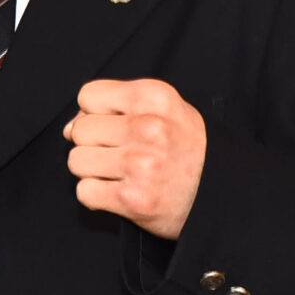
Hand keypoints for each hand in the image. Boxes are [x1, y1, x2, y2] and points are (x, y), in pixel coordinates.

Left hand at [63, 79, 205, 239]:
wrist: (224, 195)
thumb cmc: (188, 150)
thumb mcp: (165, 111)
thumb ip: (117, 108)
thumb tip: (69, 127)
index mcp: (155, 98)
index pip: (88, 96)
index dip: (95, 113)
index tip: (115, 126)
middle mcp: (149, 128)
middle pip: (80, 129)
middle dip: (92, 143)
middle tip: (118, 154)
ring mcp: (141, 164)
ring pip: (77, 161)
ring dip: (92, 171)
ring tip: (118, 174)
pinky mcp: (133, 199)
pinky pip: (85, 192)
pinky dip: (96, 196)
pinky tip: (117, 193)